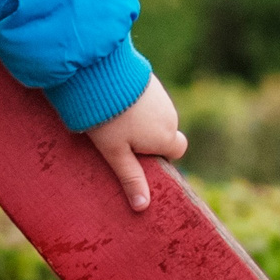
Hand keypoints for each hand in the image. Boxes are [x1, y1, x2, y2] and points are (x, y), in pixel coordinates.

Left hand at [84, 75, 186, 212]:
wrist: (102, 73)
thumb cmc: (109, 119)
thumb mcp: (116, 153)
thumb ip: (131, 178)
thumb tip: (143, 206)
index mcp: (165, 137)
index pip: (177, 150)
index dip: (161, 154)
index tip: (138, 155)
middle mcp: (170, 116)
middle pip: (166, 132)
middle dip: (149, 137)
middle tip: (120, 138)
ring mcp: (162, 96)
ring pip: (158, 115)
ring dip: (143, 119)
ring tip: (115, 119)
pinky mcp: (151, 80)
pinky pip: (149, 99)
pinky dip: (138, 103)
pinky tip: (117, 102)